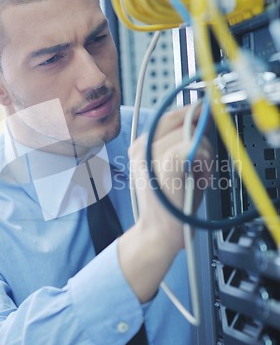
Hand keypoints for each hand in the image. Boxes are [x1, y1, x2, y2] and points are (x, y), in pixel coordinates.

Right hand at [118, 105, 212, 302]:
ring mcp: (150, 157)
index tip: (204, 110)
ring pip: (191, 136)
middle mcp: (140, 149)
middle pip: (181, 123)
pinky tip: (199, 176)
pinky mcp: (164, 166)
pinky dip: (204, 162)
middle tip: (200, 164)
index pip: (167, 117)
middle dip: (199, 140)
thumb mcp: (175, 167)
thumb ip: (184, 142)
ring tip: (197, 175)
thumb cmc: (170, 204)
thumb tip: (202, 117)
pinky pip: (194, 149)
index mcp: (139, 147)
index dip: (189, 113)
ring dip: (204, 155)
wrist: (159, 234)